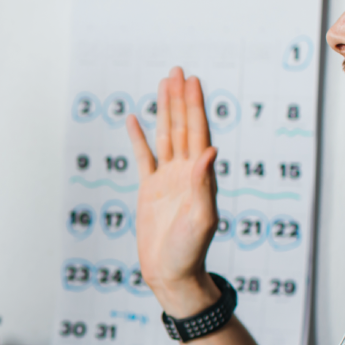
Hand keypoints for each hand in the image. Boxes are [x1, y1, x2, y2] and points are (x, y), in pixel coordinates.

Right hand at [128, 68, 219, 315]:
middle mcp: (186, 172)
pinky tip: (133, 120)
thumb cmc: (191, 251)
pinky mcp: (150, 189)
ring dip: (165, 110)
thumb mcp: (202, 218)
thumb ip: (204, 183)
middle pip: (183, 127)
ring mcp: (168, 179)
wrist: (172, 273)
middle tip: (178, 71)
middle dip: (181, 99)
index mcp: (200, 176)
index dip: (195, 106)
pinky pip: (143, 157)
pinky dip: (139, 138)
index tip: (192, 82)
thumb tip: (210, 149)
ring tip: (163, 84)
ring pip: (165, 136)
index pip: (198, 133)